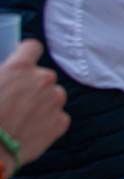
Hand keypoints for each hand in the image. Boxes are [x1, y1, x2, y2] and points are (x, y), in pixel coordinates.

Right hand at [0, 41, 69, 171]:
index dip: (25, 54)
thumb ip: (1, 74)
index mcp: (20, 68)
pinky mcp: (61, 122)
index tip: (21, 63)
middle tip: (14, 101)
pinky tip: (28, 131)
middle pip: (43, 76)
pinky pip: (56, 117)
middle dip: (31, 86)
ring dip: (41, 103)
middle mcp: (43, 80)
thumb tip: (5, 74)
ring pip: (52, 96)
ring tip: (21, 118)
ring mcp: (55, 101)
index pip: (32, 47)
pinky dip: (46, 122)